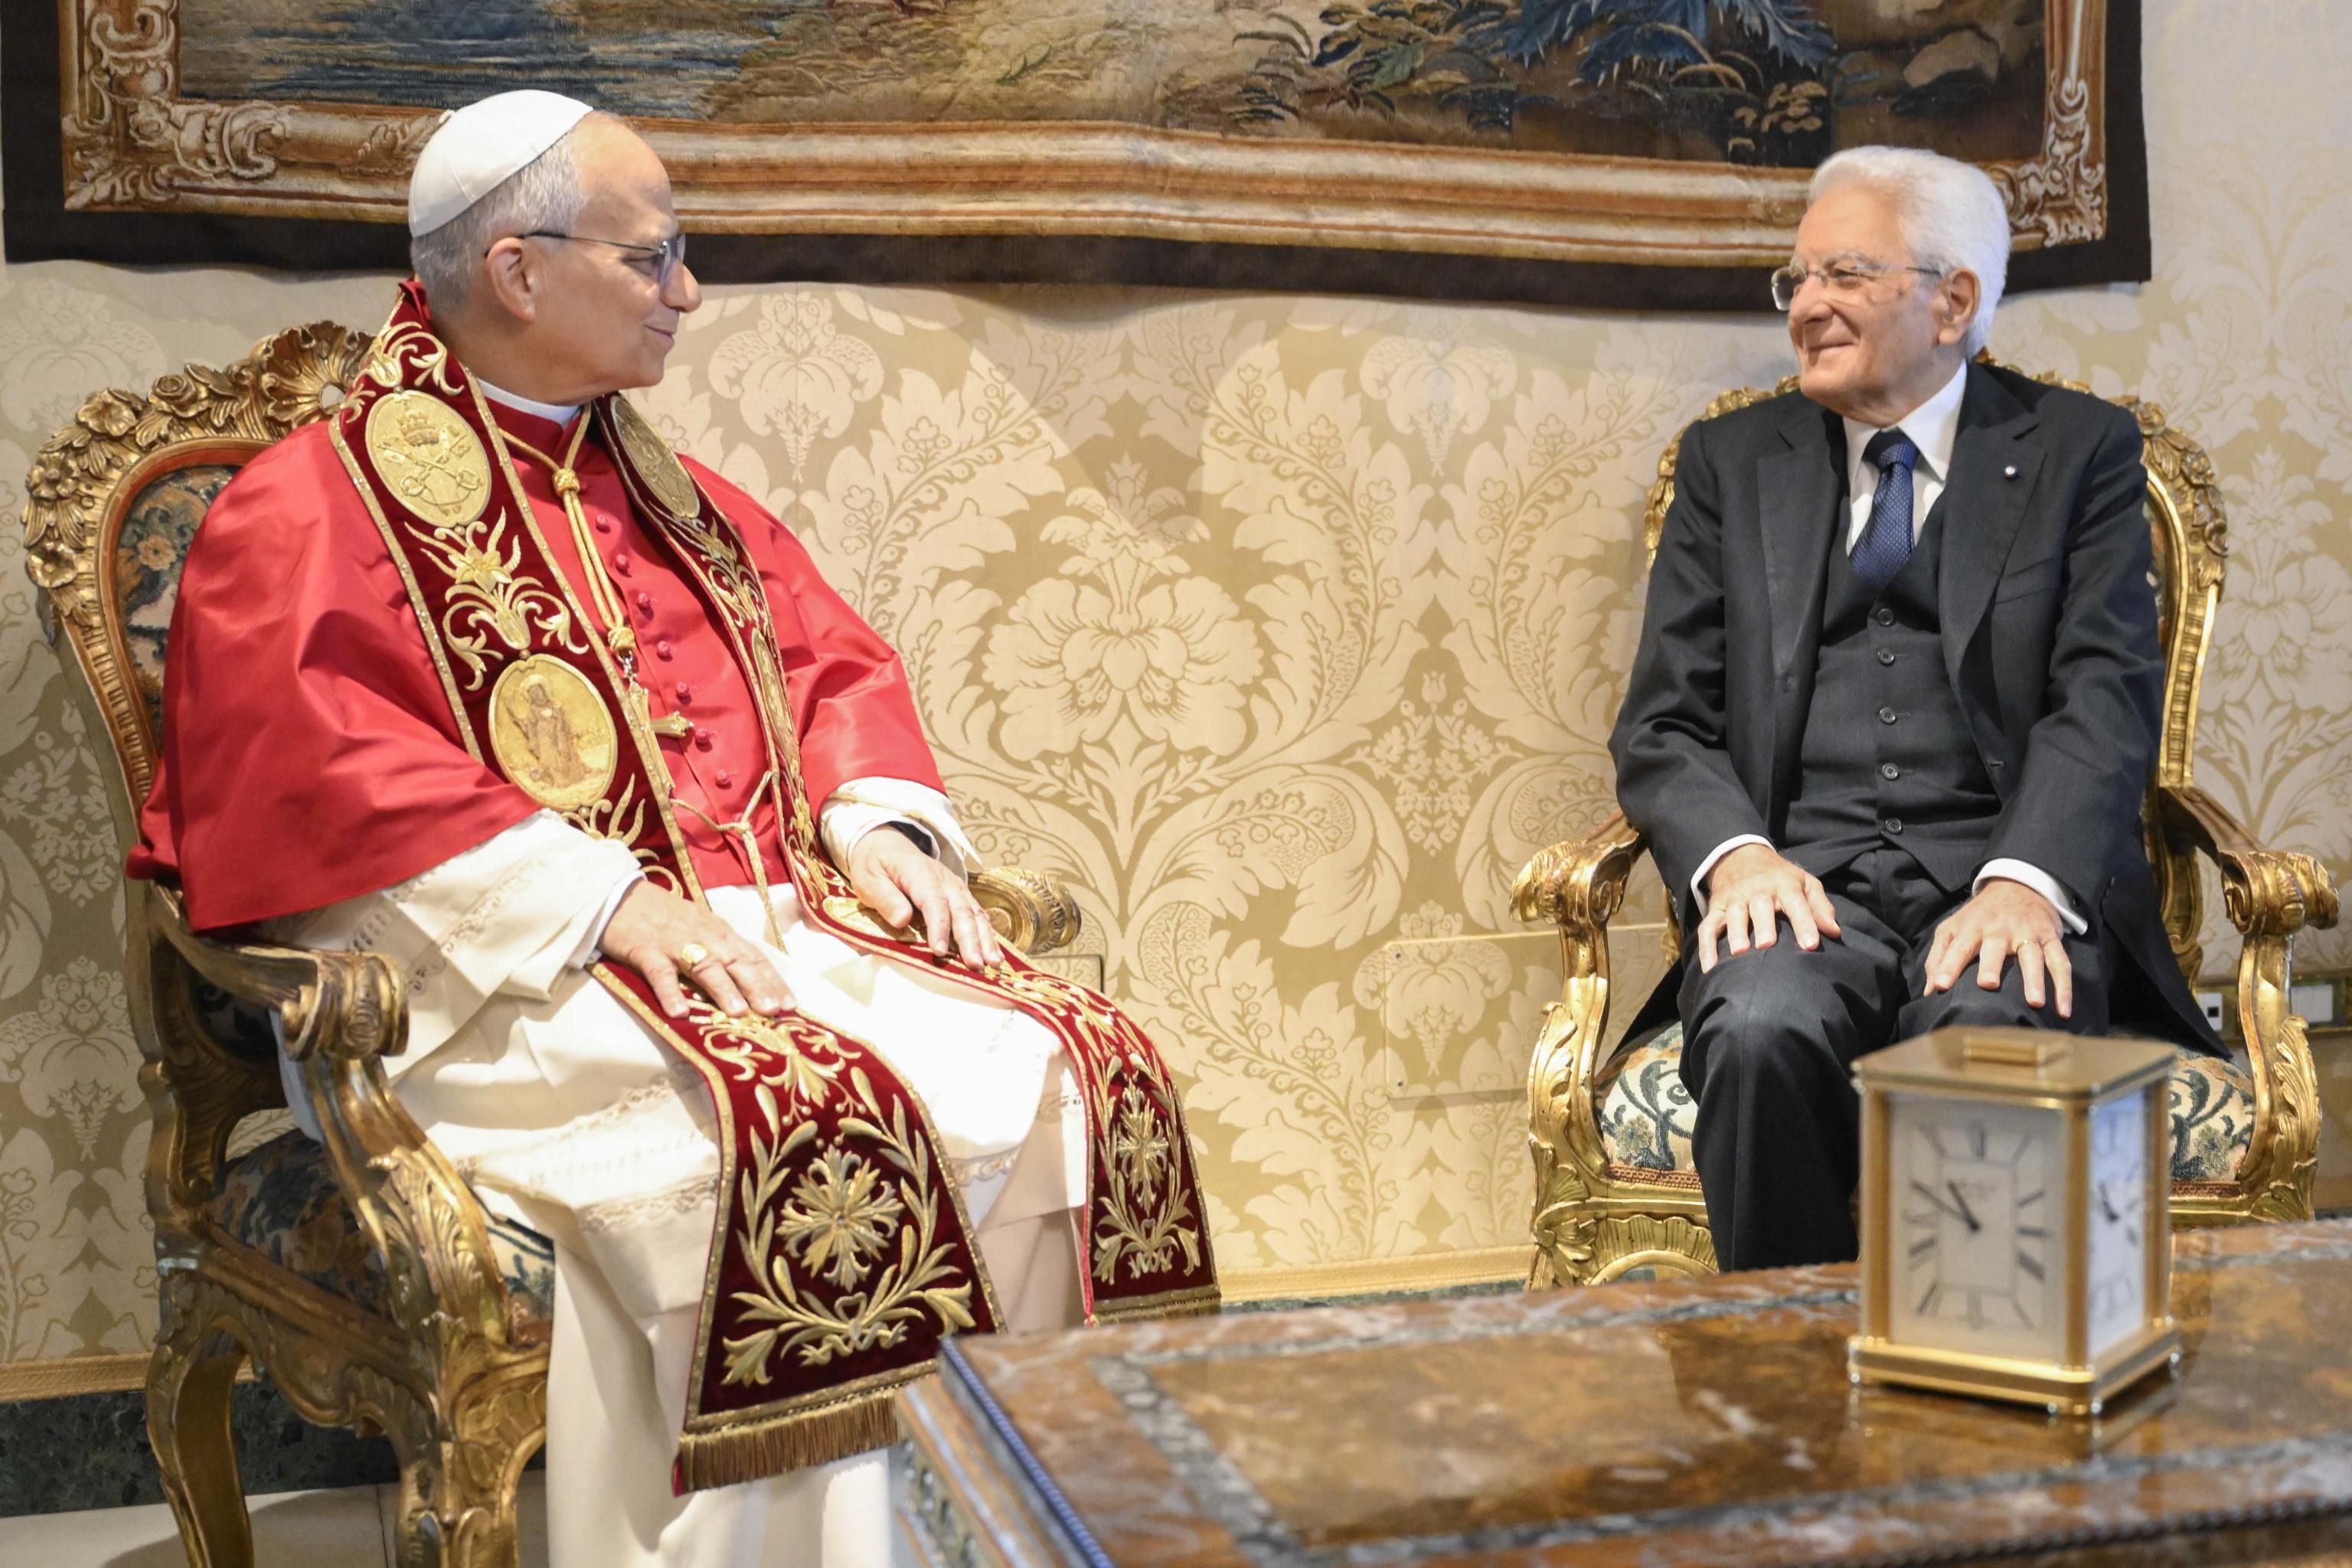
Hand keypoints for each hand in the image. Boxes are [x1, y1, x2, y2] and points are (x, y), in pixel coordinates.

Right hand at [600, 881, 790, 1019]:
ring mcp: (674, 942)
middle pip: (736, 961)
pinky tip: (679, 1012)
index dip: (773, 980)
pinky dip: (670, 991)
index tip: (791, 1004)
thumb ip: (723, 951)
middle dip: (757, 986)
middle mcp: (703, 935)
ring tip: (738, 1013)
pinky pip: (659, 972)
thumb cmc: (664, 916)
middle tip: (774, 1011)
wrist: (619, 895)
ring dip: (723, 989)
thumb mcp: (701, 929)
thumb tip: (752, 983)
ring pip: (704, 965)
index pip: (753, 957)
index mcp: (719, 932)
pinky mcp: (645, 949)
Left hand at [845, 826, 1002, 968]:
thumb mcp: (867, 879)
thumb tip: (902, 920)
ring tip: (993, 963)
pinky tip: (995, 954)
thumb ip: (884, 898)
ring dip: (985, 939)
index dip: (939, 926)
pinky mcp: (959, 895)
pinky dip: (987, 935)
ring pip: (974, 913)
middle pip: (961, 909)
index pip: (933, 901)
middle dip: (970, 939)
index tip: (939, 950)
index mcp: (919, 872)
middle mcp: (944, 879)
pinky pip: (977, 915)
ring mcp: (955, 887)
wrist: (887, 845)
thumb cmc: (875, 865)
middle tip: (974, 964)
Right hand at [1696, 844, 1841, 972]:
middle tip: (1767, 945)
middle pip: (1760, 907)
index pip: (1796, 903)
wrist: (1740, 857)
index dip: (1804, 924)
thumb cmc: (1780, 877)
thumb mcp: (1804, 882)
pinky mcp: (1716, 908)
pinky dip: (1705, 947)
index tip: (1811, 945)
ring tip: (1738, 953)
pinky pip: (1707, 927)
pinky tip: (1709, 967)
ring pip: (1733, 915)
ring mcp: (1734, 899)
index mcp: (1784, 884)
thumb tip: (1834, 932)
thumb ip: (1820, 907)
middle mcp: (1757, 891)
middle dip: (1763, 925)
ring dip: (1735, 932)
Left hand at [1923, 877, 2070, 1016]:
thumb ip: (1938, 957)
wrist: (2017, 885)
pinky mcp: (2050, 938)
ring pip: (2032, 956)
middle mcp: (2000, 930)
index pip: (1958, 947)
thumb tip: (1929, 991)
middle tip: (1988, 985)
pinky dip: (2064, 986)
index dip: (1948, 966)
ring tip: (2035, 1003)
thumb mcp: (1953, 928)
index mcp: (1972, 928)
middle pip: (1995, 948)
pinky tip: (2064, 1010)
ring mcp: (2027, 933)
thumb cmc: (1978, 916)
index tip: (1941, 986)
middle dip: (1992, 965)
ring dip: (2034, 979)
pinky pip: (2060, 962)